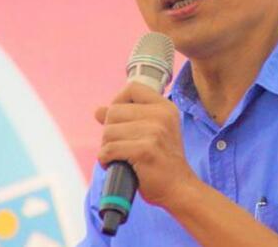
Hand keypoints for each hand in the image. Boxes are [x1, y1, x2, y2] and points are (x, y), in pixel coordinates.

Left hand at [95, 81, 196, 207]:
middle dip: (110, 131)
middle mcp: (161, 116)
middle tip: (121, 146)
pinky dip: (106, 160)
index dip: (118, 102)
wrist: (178, 188)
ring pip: (108, 132)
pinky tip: (116, 165)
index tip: (120, 121)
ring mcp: (154, 132)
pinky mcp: (144, 150)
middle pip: (114, 111)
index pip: (132, 88)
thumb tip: (98, 111)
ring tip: (121, 157)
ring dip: (107, 148)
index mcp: (165, 107)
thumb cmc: (162, 161)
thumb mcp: (151, 132)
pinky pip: (109, 149)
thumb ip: (126, 118)